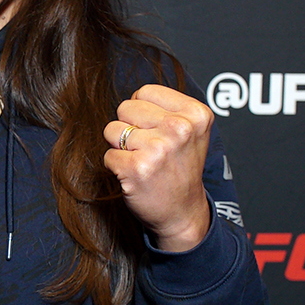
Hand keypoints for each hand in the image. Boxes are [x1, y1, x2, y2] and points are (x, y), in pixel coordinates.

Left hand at [103, 84, 212, 251]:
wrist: (183, 213)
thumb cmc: (180, 168)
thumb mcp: (191, 131)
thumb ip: (168, 107)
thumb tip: (133, 96)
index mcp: (196, 114)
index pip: (144, 92)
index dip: (143, 113)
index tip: (158, 132)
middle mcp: (180, 128)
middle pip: (125, 107)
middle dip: (130, 127)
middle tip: (148, 149)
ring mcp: (158, 149)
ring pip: (112, 130)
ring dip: (121, 147)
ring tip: (142, 161)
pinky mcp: (137, 169)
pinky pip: (108, 155)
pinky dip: (116, 166)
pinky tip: (135, 176)